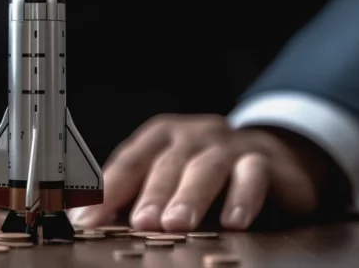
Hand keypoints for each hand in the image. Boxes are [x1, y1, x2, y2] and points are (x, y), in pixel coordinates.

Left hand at [68, 114, 336, 231]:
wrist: (274, 156)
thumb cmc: (206, 174)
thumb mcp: (167, 180)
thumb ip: (130, 197)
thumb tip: (84, 221)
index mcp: (160, 138)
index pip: (129, 162)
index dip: (108, 191)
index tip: (88, 220)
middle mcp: (193, 135)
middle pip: (167, 163)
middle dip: (152, 194)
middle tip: (141, 222)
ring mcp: (229, 144)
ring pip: (207, 167)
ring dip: (190, 196)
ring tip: (177, 224)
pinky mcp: (265, 160)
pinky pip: (253, 174)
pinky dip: (242, 196)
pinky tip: (233, 221)